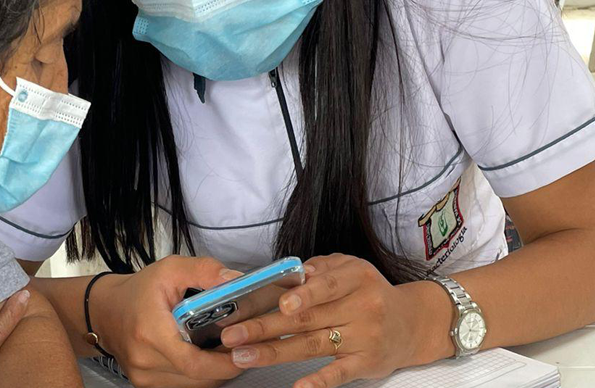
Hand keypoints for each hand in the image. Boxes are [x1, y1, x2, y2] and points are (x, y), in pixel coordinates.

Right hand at [92, 255, 244, 387]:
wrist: (104, 310)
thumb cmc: (139, 290)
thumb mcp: (170, 269)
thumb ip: (204, 271)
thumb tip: (235, 279)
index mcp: (150, 332)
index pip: (193, 362)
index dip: (222, 363)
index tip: (243, 352)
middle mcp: (144, 360)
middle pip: (197, 377)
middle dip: (224, 366)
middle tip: (242, 348)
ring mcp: (143, 377)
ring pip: (192, 385)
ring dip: (213, 373)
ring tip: (226, 351)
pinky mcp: (144, 384)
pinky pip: (181, 386)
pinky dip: (198, 376)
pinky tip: (206, 358)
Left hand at [220, 254, 447, 387]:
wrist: (412, 323)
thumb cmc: (370, 292)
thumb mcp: (351, 269)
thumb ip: (321, 268)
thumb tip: (289, 273)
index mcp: (356, 278)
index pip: (327, 285)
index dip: (304, 294)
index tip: (280, 303)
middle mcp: (362, 307)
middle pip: (308, 318)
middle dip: (265, 326)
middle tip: (232, 333)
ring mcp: (363, 337)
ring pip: (313, 345)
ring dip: (274, 352)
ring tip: (242, 355)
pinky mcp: (365, 363)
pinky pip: (339, 374)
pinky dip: (319, 381)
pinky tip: (298, 387)